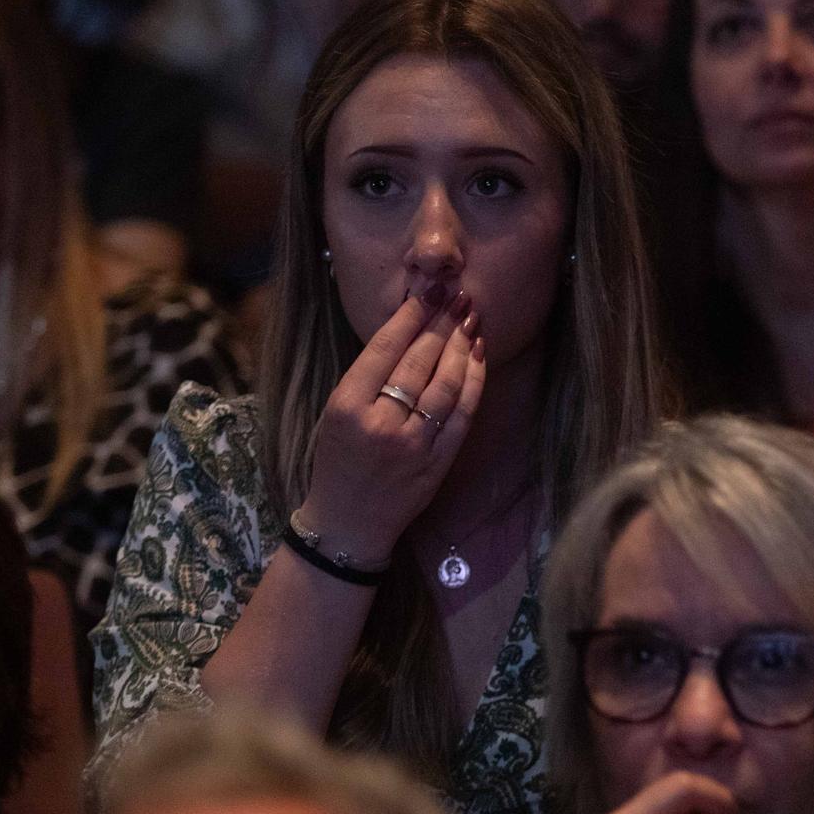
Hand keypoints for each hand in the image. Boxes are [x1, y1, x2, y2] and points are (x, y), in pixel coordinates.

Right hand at [296, 289, 483, 563]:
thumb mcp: (335, 413)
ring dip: (461, 346)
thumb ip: (368, 376)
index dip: (411, 316)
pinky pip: (462, 414)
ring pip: (445, 384)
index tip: (430, 291)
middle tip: (458, 295)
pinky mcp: (437, 462)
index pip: (384, 349)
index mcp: (346, 406)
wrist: (348, 522)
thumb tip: (410, 328)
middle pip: (418, 362)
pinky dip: (473, 382)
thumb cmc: (337, 461)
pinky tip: (478, 356)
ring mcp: (413, 445)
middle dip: (441, 323)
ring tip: (470, 318)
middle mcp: (380, 423)